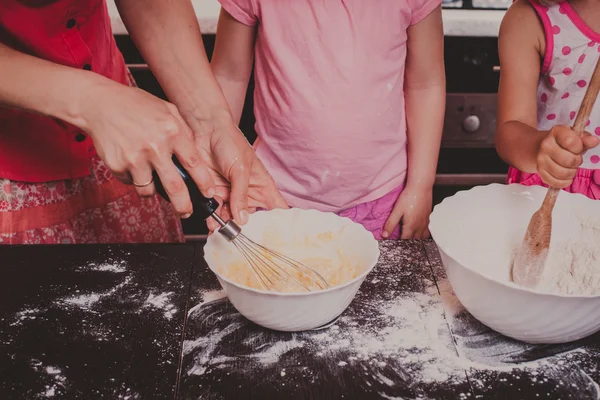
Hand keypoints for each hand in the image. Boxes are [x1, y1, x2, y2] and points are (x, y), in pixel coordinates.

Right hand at [80, 79, 214, 217]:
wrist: (99, 104)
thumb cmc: (135, 105)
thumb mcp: (167, 110)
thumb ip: (183, 131)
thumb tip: (196, 156)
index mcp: (171, 131)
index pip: (194, 163)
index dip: (204, 182)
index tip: (209, 193)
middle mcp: (155, 146)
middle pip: (175, 187)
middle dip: (183, 205)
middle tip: (187, 212)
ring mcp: (135, 157)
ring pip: (149, 190)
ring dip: (152, 189)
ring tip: (149, 175)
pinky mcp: (118, 165)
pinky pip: (131, 182)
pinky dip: (134, 177)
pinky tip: (130, 160)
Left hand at [182, 113, 287, 229]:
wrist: (203, 131)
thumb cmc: (229, 142)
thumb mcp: (240, 169)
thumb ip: (240, 195)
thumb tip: (243, 219)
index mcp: (262, 186)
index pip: (277, 208)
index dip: (279, 223)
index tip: (275, 236)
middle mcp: (248, 193)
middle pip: (252, 219)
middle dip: (246, 229)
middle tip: (241, 236)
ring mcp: (230, 194)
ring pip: (231, 218)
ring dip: (226, 225)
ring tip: (223, 230)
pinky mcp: (213, 194)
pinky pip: (214, 212)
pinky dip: (212, 219)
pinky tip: (211, 223)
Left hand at [382, 186, 432, 239]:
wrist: (421, 187)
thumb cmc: (409, 197)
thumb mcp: (397, 211)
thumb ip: (390, 224)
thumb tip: (384, 235)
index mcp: (411, 226)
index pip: (405, 241)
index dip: (400, 244)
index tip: (395, 245)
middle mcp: (420, 226)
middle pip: (415, 240)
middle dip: (409, 243)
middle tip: (402, 243)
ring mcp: (425, 222)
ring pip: (423, 237)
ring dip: (417, 240)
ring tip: (411, 239)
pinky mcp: (428, 217)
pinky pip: (426, 230)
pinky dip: (422, 233)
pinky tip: (418, 229)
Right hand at [536, 125, 599, 187]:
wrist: (543, 148)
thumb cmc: (564, 143)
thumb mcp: (576, 137)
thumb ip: (586, 139)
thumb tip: (594, 141)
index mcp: (556, 132)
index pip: (571, 142)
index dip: (579, 148)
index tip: (578, 148)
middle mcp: (545, 145)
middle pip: (569, 160)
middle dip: (577, 162)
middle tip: (575, 159)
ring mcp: (541, 159)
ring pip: (563, 173)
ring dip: (572, 173)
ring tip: (570, 168)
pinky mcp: (540, 172)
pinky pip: (556, 182)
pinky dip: (564, 182)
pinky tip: (565, 176)